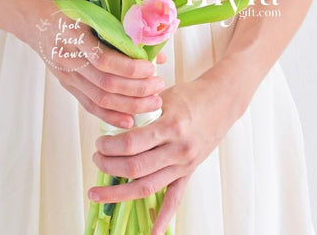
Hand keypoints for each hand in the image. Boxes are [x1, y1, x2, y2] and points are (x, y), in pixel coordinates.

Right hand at [27, 2, 166, 128]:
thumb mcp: (93, 11)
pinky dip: (110, 116)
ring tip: (153, 102)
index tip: (152, 68)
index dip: (130, 68)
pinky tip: (129, 120)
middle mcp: (69, 58)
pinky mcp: (67, 84)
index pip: (104, 60)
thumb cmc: (70, 10)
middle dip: (137, 90)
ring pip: (100, 99)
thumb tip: (156, 52)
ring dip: (130, 105)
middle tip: (159, 87)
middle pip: (106, 83)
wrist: (36, 20)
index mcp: (75, 35)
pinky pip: (89, 105)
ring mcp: (67, 74)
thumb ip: (122, 29)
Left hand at [88, 57, 249, 234]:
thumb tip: (111, 123)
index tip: (99, 143)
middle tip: (96, 158)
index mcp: (170, 126)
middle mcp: (178, 149)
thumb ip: (139, 110)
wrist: (221, 102)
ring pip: (147, 186)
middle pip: (135, 168)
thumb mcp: (162, 96)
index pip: (132, 144)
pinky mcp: (188, 172)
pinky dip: (163, 218)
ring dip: (119, 192)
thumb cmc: (190, 95)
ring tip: (98, 193)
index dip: (109, 146)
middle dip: (108, 166)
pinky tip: (151, 233)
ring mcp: (184, 164)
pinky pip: (175, 199)